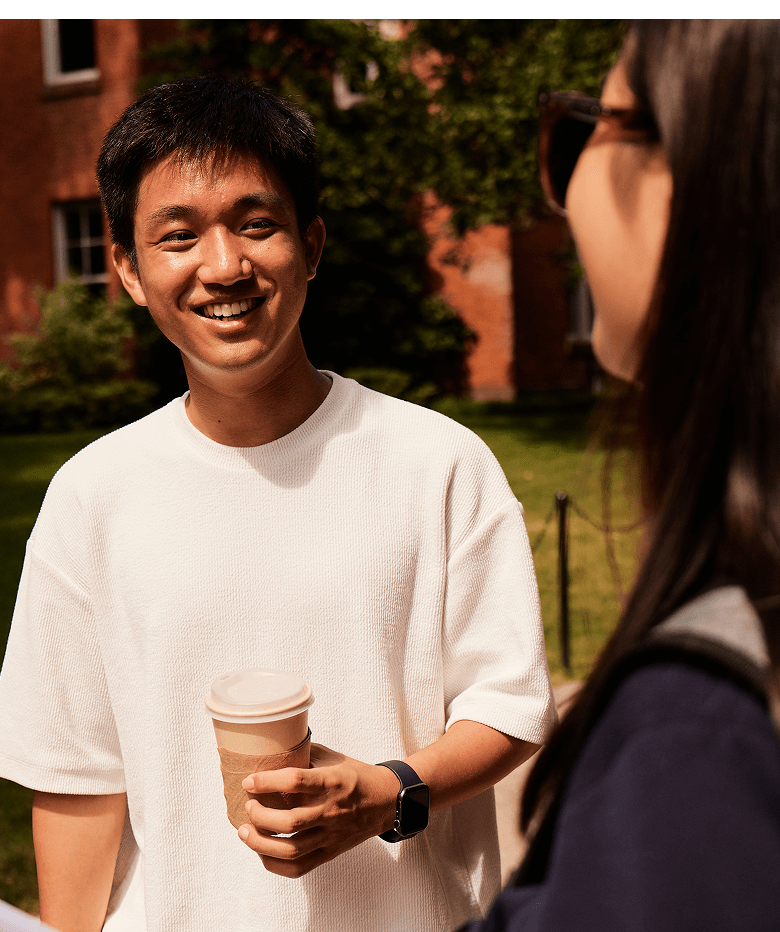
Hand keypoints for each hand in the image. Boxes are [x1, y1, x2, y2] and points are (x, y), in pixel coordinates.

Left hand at [237, 743, 399, 877]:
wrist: (386, 801)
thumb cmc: (355, 775)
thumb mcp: (333, 757)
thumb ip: (304, 754)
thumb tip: (272, 750)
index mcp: (332, 781)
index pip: (295, 781)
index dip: (267, 782)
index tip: (249, 781)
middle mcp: (332, 810)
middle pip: (290, 821)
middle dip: (260, 815)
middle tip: (248, 806)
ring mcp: (331, 835)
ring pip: (292, 849)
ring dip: (261, 843)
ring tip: (245, 832)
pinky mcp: (330, 853)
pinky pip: (299, 868)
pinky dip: (275, 864)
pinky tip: (262, 851)